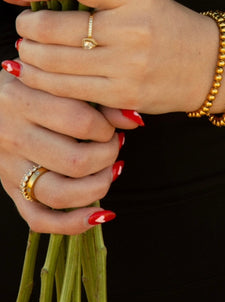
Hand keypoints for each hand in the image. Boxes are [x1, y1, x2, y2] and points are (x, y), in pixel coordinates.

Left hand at [0, 0, 224, 114]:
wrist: (208, 64)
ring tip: (27, 49)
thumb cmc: (164, 25)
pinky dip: (42, 81)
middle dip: (27, 27)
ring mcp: (127, 65)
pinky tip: (37, 73)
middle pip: (55, 28)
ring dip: (29, 55)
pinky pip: (68, 90)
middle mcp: (132, 28)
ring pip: (54, 63)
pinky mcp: (123, 95)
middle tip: (23, 26)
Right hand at [0, 69, 125, 233]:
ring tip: (108, 170)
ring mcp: (8, 167)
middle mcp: (12, 135)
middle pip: (75, 161)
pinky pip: (39, 219)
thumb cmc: (31, 83)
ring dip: (97, 187)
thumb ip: (94, 93)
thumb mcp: (56, 78)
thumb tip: (134, 119)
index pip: (81, 122)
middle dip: (107, 156)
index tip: (110, 124)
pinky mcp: (9, 189)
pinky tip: (99, 214)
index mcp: (22, 99)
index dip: (107, 127)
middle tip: (112, 145)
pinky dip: (73, 223)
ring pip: (60, 193)